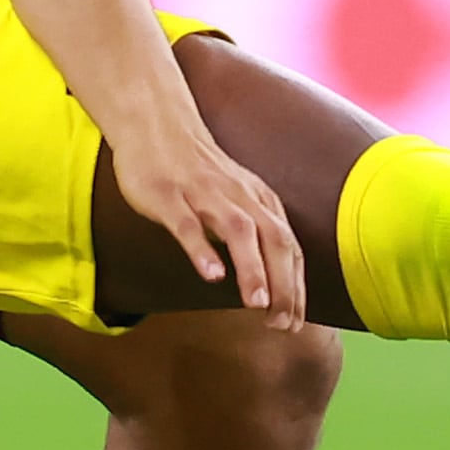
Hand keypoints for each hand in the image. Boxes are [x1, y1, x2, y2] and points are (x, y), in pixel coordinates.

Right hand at [111, 112, 307, 330]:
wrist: (155, 125)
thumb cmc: (195, 171)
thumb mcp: (236, 198)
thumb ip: (254, 231)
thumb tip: (273, 278)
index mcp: (258, 200)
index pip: (288, 247)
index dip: (294, 286)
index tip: (295, 322)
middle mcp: (238, 197)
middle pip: (273, 240)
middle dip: (282, 284)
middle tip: (282, 324)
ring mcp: (203, 194)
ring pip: (238, 232)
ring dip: (252, 268)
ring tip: (255, 304)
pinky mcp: (169, 195)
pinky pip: (188, 224)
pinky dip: (202, 249)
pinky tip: (211, 275)